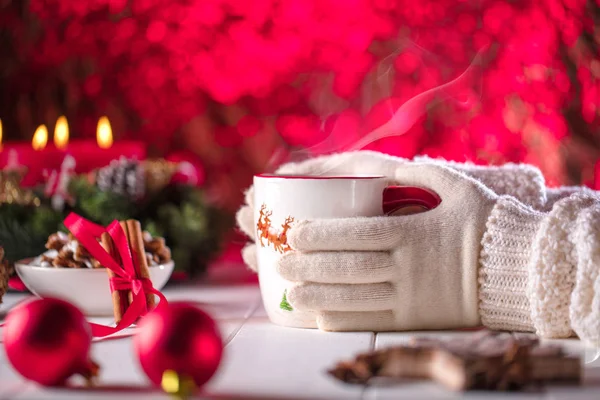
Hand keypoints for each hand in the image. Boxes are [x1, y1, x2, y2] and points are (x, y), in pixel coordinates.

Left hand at [278, 163, 499, 330]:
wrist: (519, 271)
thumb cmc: (486, 223)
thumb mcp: (458, 187)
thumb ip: (419, 174)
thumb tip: (385, 168)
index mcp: (413, 232)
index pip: (357, 233)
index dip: (321, 235)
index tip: (294, 234)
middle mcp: (407, 266)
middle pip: (348, 267)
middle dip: (308, 267)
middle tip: (280, 263)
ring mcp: (411, 296)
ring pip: (356, 298)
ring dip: (318, 297)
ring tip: (290, 293)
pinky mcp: (416, 318)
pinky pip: (374, 323)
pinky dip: (345, 321)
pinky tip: (320, 318)